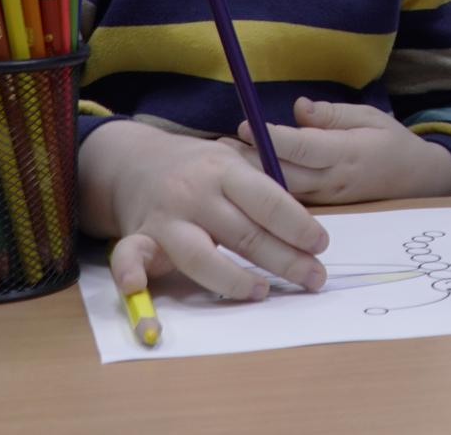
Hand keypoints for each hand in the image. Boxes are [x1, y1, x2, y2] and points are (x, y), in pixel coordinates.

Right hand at [79, 120, 327, 302]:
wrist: (134, 160)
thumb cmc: (198, 168)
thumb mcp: (232, 162)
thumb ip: (262, 190)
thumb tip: (308, 232)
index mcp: (225, 170)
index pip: (268, 200)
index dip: (298, 226)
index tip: (321, 246)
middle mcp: (195, 193)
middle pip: (244, 233)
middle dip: (285, 260)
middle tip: (315, 279)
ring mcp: (166, 217)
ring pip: (200, 255)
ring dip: (234, 278)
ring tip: (262, 291)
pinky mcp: (139, 236)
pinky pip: (129, 256)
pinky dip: (129, 272)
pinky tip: (138, 287)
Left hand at [224, 97, 450, 204]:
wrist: (419, 180)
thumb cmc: (391, 141)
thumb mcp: (369, 116)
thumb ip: (332, 115)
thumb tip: (299, 108)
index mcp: (345, 153)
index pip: (302, 147)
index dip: (271, 138)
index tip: (243, 125)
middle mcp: (333, 180)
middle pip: (284, 175)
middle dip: (250, 160)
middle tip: (219, 146)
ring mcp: (327, 199)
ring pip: (283, 194)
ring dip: (253, 178)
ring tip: (223, 161)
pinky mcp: (324, 209)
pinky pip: (291, 203)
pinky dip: (266, 192)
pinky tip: (244, 180)